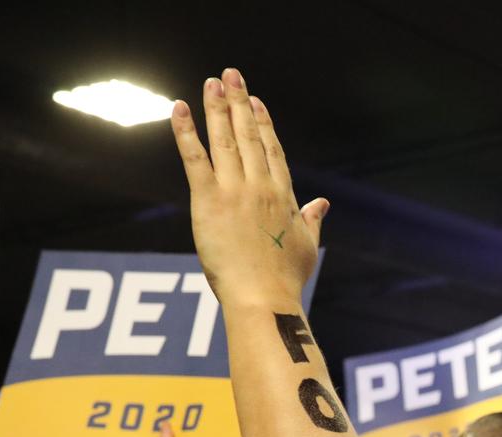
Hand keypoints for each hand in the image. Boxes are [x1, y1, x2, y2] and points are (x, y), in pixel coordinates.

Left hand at [171, 68, 327, 307]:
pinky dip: (185, 131)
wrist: (265, 297)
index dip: (263, 123)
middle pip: (248, 136)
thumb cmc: (286, 279)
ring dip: (217, 107)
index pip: (272, 151)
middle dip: (239, 102)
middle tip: (230, 74)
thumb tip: (323, 203)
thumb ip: (312, 220)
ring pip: (224, 140)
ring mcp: (235, 191)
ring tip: (211, 82)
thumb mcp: (307, 246)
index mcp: (284, 197)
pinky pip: (195, 158)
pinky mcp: (209, 200)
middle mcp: (261, 187)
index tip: (255, 101)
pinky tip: (179, 108)